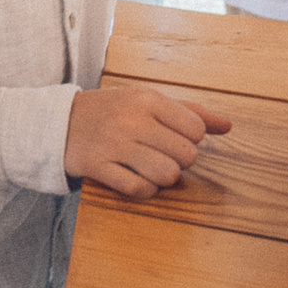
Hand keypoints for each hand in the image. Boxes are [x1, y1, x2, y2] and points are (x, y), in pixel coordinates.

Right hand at [63, 84, 232, 200]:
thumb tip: (228, 126)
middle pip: (186, 155)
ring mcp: (113, 144)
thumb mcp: (147, 101)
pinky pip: (139, 189)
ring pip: (167, 175)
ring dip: (164, 178)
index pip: (196, 129)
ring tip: (152, 168)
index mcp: (146, 98)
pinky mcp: (98, 167)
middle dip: (180, 160)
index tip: (174, 137)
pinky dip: (144, 189)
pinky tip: (135, 177)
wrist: (58, 122)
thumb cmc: (112, 111)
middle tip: (162, 154)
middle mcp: (131, 119)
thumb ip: (190, 112)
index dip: (192, 139)